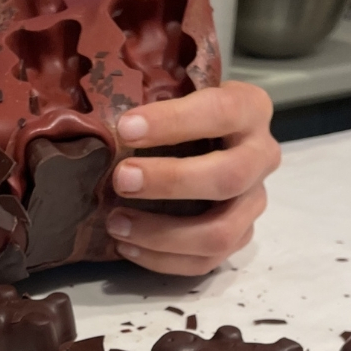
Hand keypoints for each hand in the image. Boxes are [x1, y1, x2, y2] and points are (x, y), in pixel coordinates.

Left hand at [106, 82, 279, 275]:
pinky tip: (128, 247)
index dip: (173, 122)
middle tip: (121, 179)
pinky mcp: (240, 236)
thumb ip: (148, 88)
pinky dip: (163, 260)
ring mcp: (254, 201)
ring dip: (163, 234)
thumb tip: (88, 109)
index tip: (125, 128)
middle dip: (171, 182)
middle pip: (228, 178)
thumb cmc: (181, 112)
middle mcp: (262, 156)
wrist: (210, 139)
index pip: (219, 112)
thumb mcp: (175, 88)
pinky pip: (206, 262)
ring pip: (220, 232)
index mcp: (250, 108)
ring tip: (116, 223)